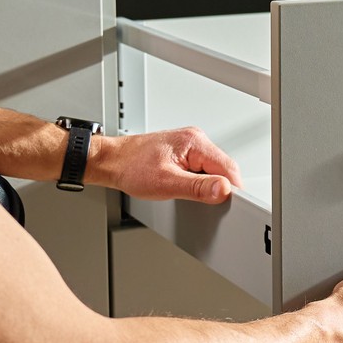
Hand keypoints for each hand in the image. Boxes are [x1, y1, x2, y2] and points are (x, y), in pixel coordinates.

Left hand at [94, 126, 242, 202]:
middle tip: (201, 201)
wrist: (112, 162)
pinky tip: (182, 185)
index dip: (230, 189)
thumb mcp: (166, 183)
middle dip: (217, 188)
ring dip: (206, 185)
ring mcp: (190, 144)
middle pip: (224, 168)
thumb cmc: (131, 167)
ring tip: (185, 190)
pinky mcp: (185, 152)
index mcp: (195, 141)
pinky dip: (197, 181)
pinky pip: (202, 168)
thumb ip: (198, 188)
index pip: (228, 167)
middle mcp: (195, 139)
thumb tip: (223, 190)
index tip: (227, 204)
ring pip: (213, 169)